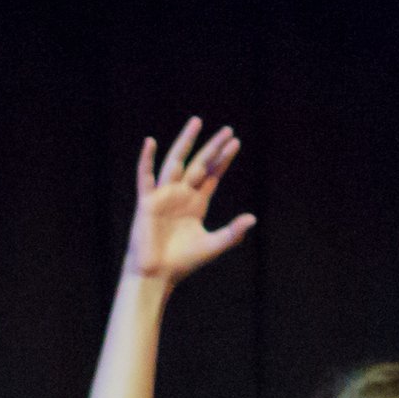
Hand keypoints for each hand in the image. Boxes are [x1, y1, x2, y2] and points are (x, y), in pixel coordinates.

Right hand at [125, 119, 252, 284]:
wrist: (156, 274)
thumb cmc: (182, 263)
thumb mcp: (213, 245)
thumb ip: (232, 232)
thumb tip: (253, 218)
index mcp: (196, 204)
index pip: (212, 175)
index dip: (223, 159)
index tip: (235, 142)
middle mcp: (180, 195)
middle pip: (199, 164)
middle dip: (212, 147)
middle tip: (227, 130)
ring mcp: (163, 196)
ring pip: (175, 162)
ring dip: (185, 142)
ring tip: (196, 122)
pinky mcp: (147, 202)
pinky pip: (145, 177)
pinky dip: (145, 160)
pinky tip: (150, 142)